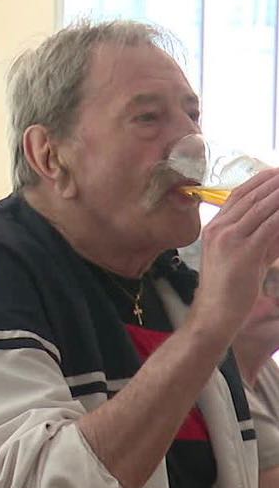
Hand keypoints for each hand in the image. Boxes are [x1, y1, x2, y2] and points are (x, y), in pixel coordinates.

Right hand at [192, 167, 278, 341]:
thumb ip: (263, 238)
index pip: (237, 194)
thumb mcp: (246, 257)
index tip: (278, 173)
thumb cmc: (230, 289)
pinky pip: (270, 225)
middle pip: (251, 196)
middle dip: (276, 183)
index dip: (261, 180)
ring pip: (262, 206)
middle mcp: (218, 229)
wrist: (215, 314)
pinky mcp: (244, 252)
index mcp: (214, 228)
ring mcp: (229, 239)